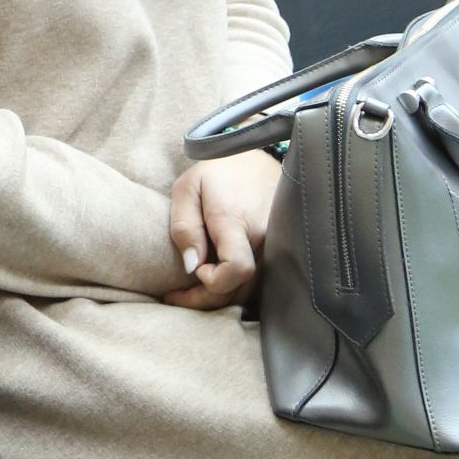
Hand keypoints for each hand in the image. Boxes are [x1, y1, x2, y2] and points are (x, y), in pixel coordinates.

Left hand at [166, 151, 279, 306]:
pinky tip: (218, 279)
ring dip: (222, 297)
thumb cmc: (217, 172)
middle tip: (177, 293)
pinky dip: (237, 288)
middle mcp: (264, 237)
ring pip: (251, 291)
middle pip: (240, 290)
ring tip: (194, 287)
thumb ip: (184, 227)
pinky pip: (260, 282)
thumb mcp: (187, 188)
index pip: (237, 269)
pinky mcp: (281, 251)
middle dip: (206, 299)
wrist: (257, 159)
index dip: (214, 280)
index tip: (197, 268)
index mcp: (237, 220)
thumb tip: (191, 267)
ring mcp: (277, 246)